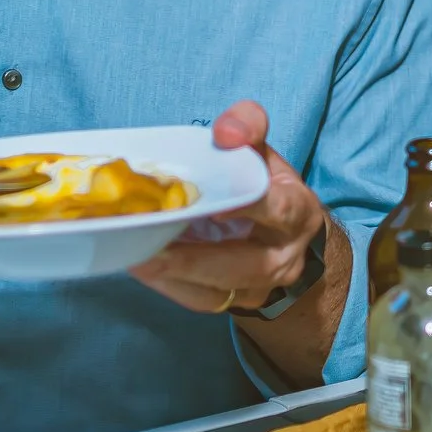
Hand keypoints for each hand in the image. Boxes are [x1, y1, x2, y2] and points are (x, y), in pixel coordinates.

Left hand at [131, 101, 330, 316]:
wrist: (289, 240)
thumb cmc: (267, 187)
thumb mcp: (264, 151)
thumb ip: (247, 127)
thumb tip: (226, 132)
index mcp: (298, 212)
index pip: (278, 209)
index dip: (248, 207)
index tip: (212, 205)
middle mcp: (285, 257)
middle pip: (242, 265)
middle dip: (194, 259)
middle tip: (148, 247)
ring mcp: (260, 288)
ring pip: (216, 291)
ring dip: (171, 276)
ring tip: (133, 257)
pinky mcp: (234, 303)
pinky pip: (198, 300)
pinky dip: (165, 285)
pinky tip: (138, 265)